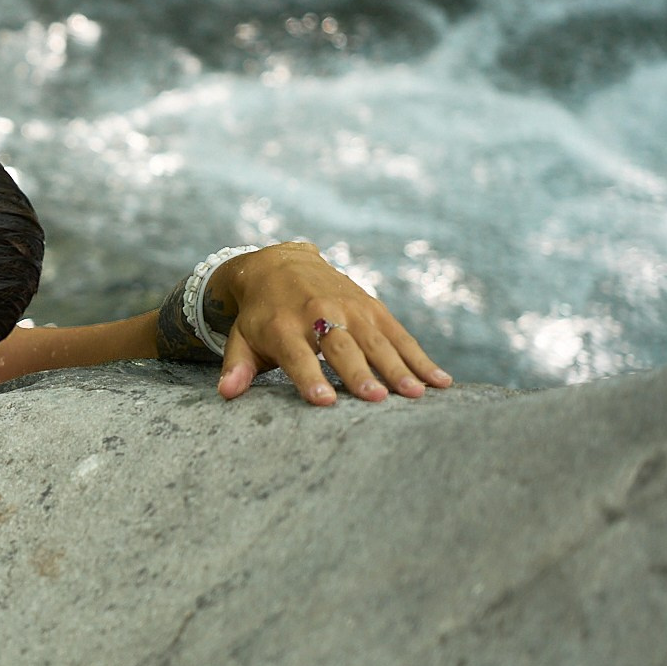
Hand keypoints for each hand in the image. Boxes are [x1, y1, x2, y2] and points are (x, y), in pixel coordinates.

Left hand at [211, 242, 452, 404]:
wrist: (281, 264)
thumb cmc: (261, 315)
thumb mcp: (243, 337)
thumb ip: (237, 366)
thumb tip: (226, 393)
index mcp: (283, 327)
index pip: (297, 356)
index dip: (310, 378)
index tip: (325, 401)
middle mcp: (318, 314)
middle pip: (341, 347)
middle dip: (358, 372)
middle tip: (376, 399)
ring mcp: (349, 309)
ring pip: (376, 341)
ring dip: (398, 367)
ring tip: (417, 394)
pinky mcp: (372, 307)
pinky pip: (399, 335)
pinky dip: (420, 357)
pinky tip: (440, 381)